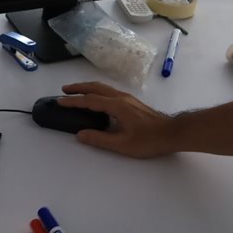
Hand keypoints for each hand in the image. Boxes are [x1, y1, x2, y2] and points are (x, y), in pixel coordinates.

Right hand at [60, 82, 177, 157]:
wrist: (172, 133)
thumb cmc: (149, 140)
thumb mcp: (122, 145)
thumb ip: (100, 139)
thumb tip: (80, 134)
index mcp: (116, 106)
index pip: (90, 101)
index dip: (73, 101)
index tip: (59, 101)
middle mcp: (121, 97)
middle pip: (95, 88)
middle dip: (78, 88)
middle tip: (64, 90)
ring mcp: (127, 98)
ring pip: (103, 88)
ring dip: (88, 88)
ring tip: (76, 92)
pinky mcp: (131, 102)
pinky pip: (109, 91)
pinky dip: (97, 91)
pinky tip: (96, 99)